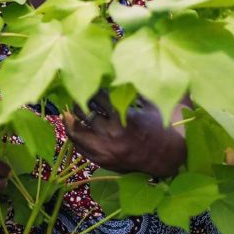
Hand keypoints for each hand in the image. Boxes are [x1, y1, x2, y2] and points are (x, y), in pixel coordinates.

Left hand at [62, 93, 185, 177]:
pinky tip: (72, 126)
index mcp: (124, 116)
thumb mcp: (148, 103)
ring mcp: (105, 149)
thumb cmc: (157, 126)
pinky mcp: (101, 160)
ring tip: (68, 110)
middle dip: (79, 100)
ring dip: (70, 119)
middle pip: (84, 111)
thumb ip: (130, 90)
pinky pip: (79, 146)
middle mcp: (112, 133)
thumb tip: (112, 73)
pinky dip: (73, 135)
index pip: (97, 96)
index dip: (91, 87)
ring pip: (76, 131)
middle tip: (76, 93)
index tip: (88, 81)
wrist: (164, 156)